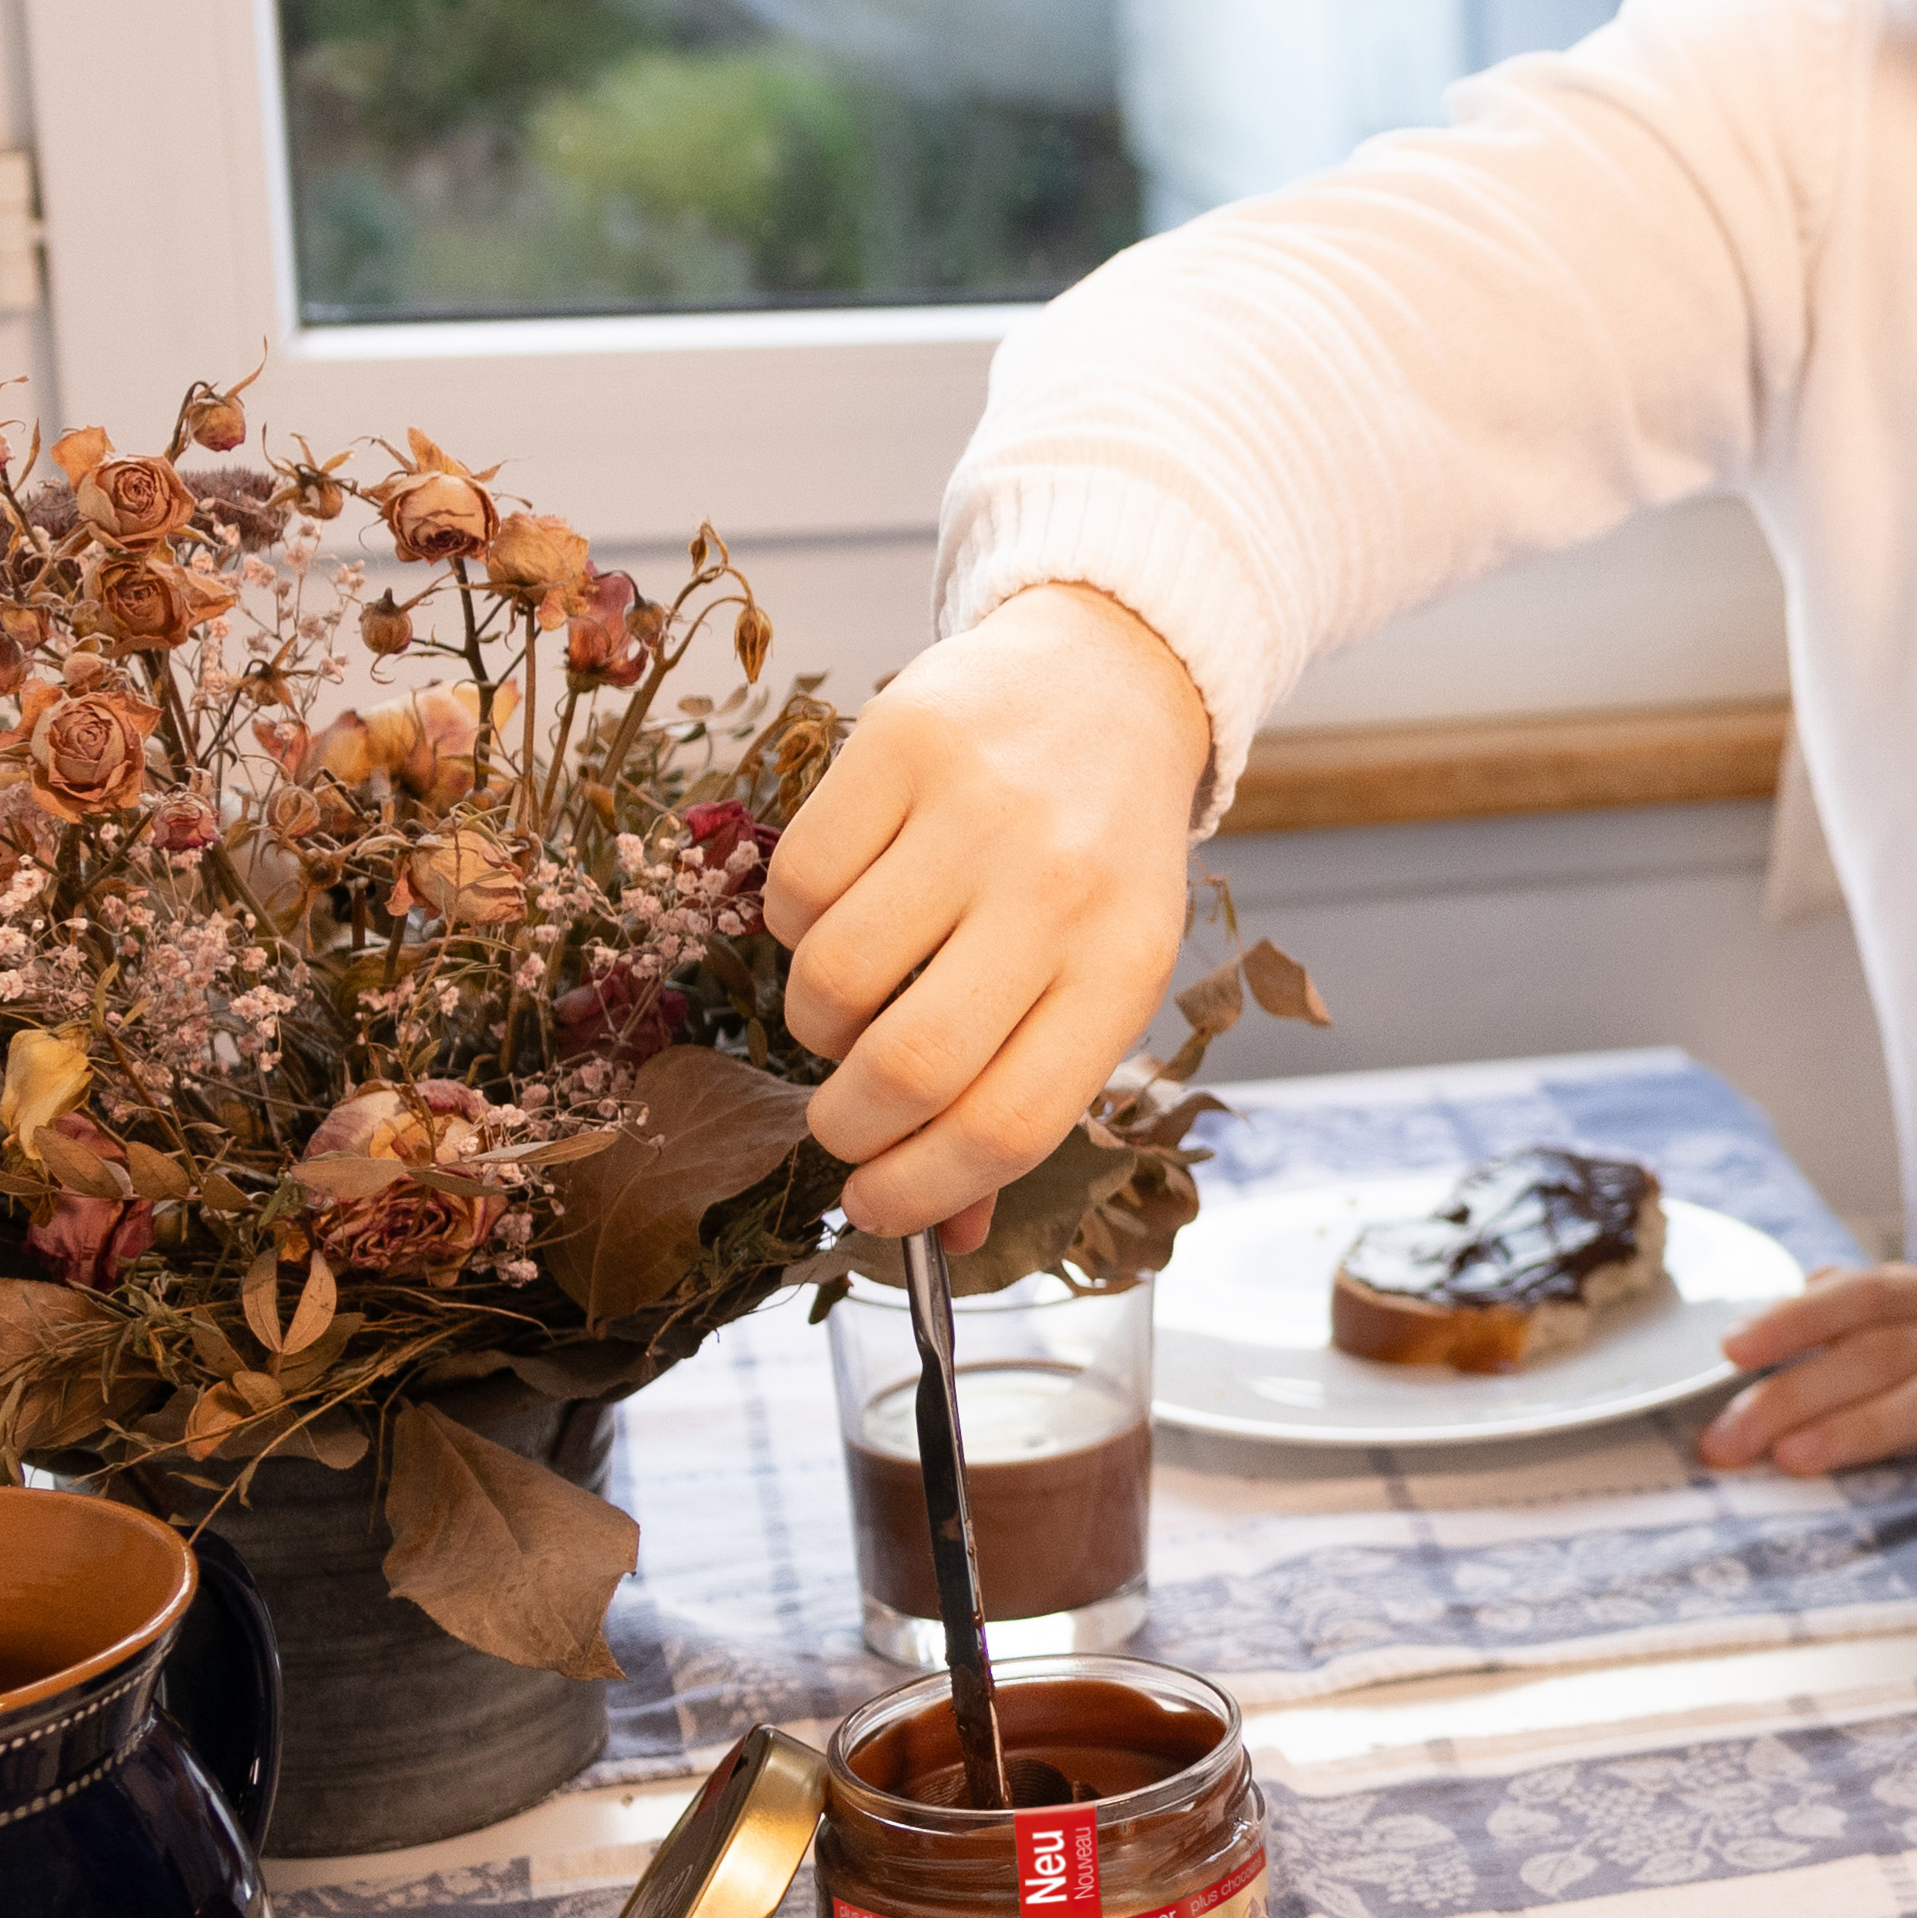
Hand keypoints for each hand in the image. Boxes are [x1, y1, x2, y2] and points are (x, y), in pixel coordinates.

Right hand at [760, 582, 1214, 1239]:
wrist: (1107, 680)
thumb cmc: (1099, 857)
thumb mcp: (1099, 972)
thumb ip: (1024, 1095)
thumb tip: (949, 1238)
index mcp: (1123, 966)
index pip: (1011, 1122)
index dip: (922, 1191)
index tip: (871, 1209)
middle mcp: (1059, 887)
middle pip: (912, 1065)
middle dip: (848, 1126)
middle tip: (840, 1123)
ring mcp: (979, 811)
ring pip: (834, 979)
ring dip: (817, 1025)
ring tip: (852, 1004)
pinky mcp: (901, 743)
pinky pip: (797, 886)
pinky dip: (793, 931)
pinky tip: (840, 913)